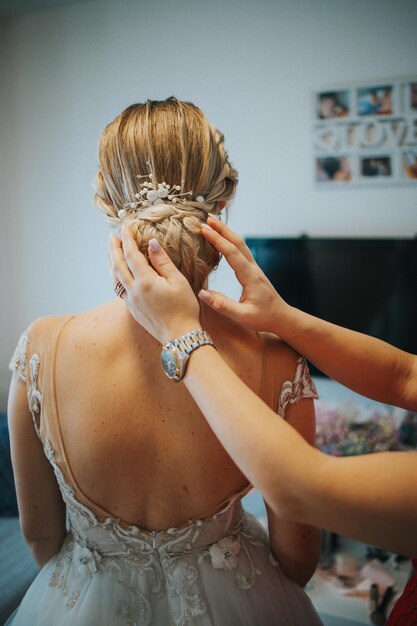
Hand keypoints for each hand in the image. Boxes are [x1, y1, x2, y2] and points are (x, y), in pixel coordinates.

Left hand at [109, 226, 200, 343]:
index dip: (128, 239)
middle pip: (118, 265)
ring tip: (112, 251)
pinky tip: (119, 272)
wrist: (180, 336)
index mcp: (145, 281)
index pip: (132, 254)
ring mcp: (131, 301)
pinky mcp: (132, 309)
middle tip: (113, 236)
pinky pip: (119, 288)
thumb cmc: (184, 309)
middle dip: (114, 249)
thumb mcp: (178, 281)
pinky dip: (116, 275)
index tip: (125, 227)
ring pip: (115, 277)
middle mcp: (134, 291)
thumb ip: (163, 261)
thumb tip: (152, 243)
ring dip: (112, 262)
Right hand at [199, 218, 295, 335]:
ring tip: (213, 223)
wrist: (282, 318)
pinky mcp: (253, 271)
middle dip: (222, 229)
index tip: (204, 229)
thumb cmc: (264, 318)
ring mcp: (254, 268)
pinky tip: (224, 240)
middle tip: (207, 218)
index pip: (232, 253)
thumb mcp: (242, 316)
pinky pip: (241, 251)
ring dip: (227, 232)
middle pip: (238, 243)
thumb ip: (222, 305)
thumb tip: (202, 293)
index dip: (218, 240)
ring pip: (240, 245)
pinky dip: (231, 241)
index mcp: (250, 277)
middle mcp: (253, 269)